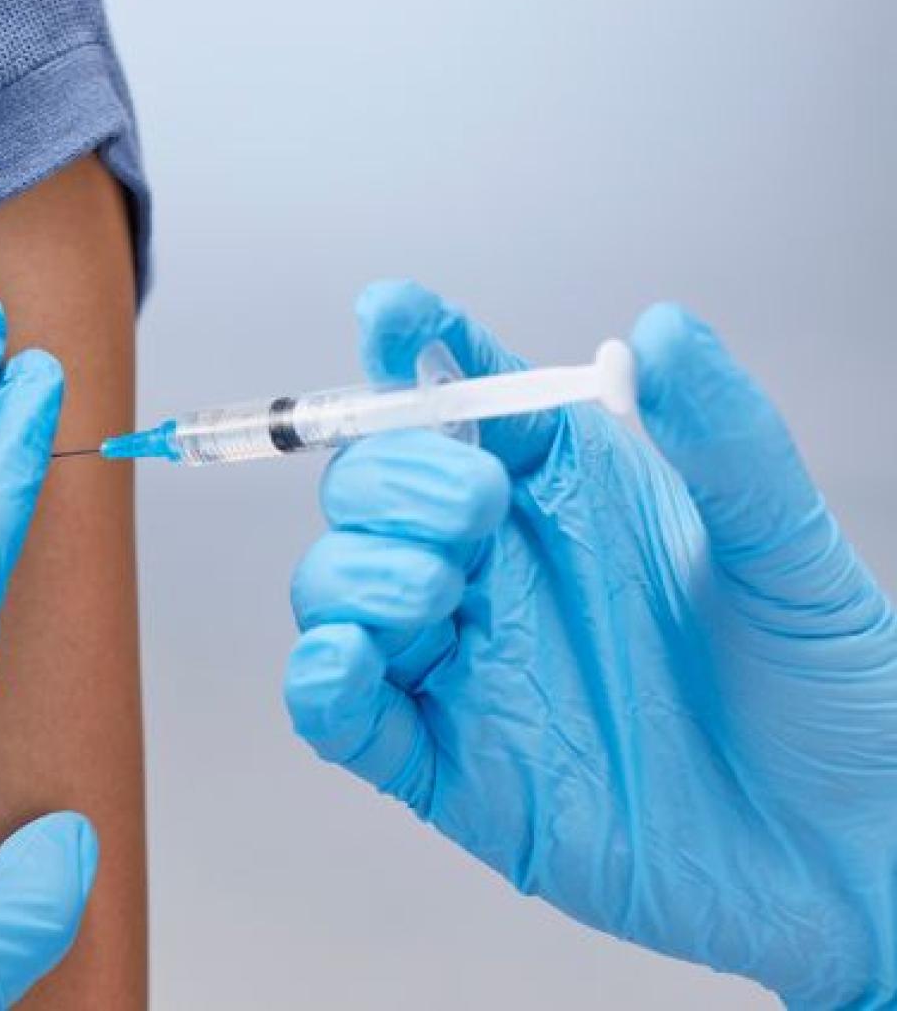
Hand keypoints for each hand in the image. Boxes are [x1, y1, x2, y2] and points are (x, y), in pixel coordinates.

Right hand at [284, 280, 896, 1005]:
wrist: (846, 848)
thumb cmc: (829, 693)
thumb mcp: (787, 548)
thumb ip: (724, 439)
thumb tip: (663, 329)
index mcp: (565, 496)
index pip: (461, 398)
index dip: (414, 349)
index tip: (391, 314)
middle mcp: (495, 568)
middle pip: (371, 484)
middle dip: (394, 476)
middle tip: (478, 509)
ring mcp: (461, 663)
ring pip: (336, 585)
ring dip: (358, 569)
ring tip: (440, 591)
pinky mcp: (444, 761)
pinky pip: (340, 713)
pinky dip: (318, 680)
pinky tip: (349, 662)